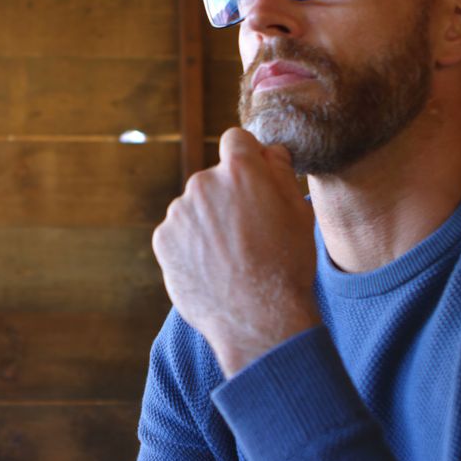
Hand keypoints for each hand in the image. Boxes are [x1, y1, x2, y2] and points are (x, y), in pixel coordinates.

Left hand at [153, 128, 319, 376]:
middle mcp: (203, 183)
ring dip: (208, 222)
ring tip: (231, 257)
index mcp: (240, 171)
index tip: (253, 180)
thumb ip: (280, 171)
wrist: (258, 319)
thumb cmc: (286, 265)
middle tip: (248, 233)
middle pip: (214, 179)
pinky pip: (178, 233)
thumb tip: (267, 151)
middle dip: (227, 196)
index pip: (236, 140)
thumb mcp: (298, 212)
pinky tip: (212, 268)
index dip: (247, 158)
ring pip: (195, 207)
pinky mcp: (162, 239)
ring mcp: (179, 212)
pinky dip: (191, 245)